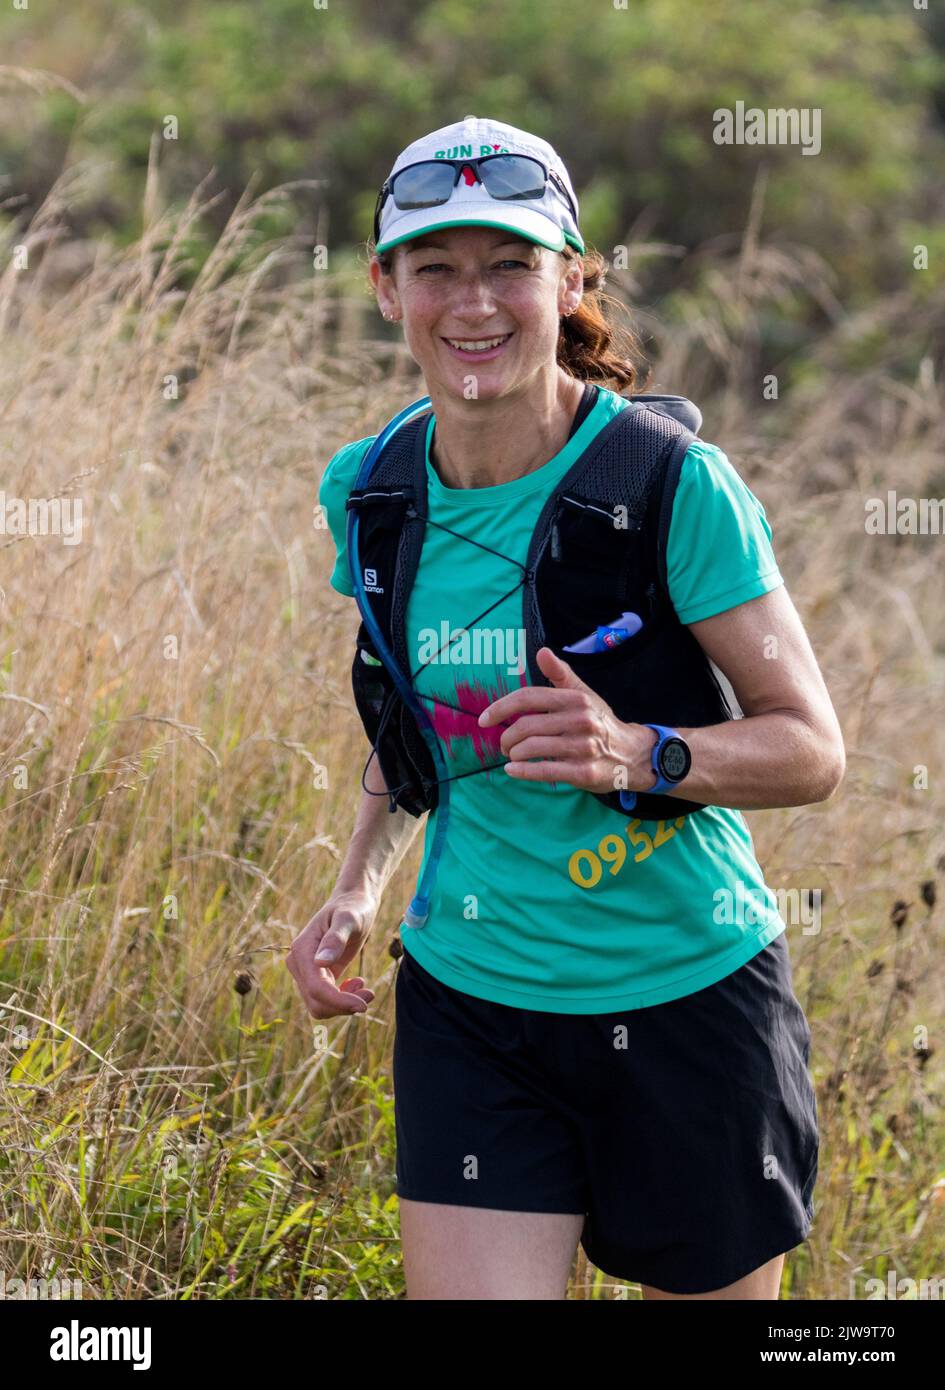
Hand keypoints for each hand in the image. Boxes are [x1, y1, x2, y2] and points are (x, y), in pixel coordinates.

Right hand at [285, 887, 378, 1019]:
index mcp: (302, 950)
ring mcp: (305, 972)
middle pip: (316, 1002)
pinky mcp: (316, 976)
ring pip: (319, 1006)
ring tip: (366, 989)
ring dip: (344, 1006)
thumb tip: (320, 963)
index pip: (316, 988)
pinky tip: (358, 984)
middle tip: (370, 994)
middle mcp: (298, 963)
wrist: (353, 904)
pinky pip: (325, 1001)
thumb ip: (335, 939)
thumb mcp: (349, 919)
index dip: (338, 1001)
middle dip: (343, 1005)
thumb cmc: (353, 908)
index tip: (364, 1005)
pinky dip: (342, 1001)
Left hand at [477, 646, 650, 796]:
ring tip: (512, 756)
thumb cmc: (601, 723)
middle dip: (507, 737)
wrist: (633, 753)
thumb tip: (541, 651)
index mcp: (575, 699)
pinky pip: (545, 771)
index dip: (501, 708)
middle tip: (504, 744)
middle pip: (525, 726)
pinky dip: (523, 771)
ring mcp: (583, 748)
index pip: (528, 698)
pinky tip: (513, 770)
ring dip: (514, 754)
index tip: (484, 719)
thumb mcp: (584, 695)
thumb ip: (560, 674)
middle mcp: (580, 720)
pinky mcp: (584, 772)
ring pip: (531, 749)